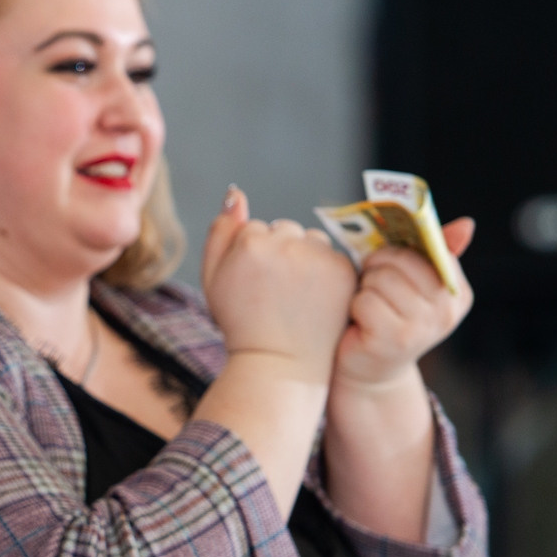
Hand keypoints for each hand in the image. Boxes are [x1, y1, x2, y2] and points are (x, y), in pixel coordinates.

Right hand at [199, 186, 356, 382]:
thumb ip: (220, 232)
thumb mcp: (214, 279)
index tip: (252, 287)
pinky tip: (314, 298)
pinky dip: (325, 272)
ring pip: (310, 239)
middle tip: (274, 293)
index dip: (250, 259)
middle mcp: (286, 243)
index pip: (252, 229)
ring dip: (304, 258)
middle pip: (283, 229)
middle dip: (279, 253)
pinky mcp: (343, 269)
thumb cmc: (242, 323)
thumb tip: (235, 193)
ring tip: (295, 296)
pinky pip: (331, 254)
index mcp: (250, 242)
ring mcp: (317, 255)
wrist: (279, 363)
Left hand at [331, 217, 474, 392]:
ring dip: (365, 287)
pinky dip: (355, 306)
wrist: (371, 369)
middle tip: (370, 279)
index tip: (389, 260)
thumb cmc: (388, 316)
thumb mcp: (412, 284)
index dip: (403, 250)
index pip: (433, 250)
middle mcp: (446, 313)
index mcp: (456, 294)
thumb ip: (434, 252)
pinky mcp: (393, 341)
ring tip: (368, 302)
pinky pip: (365, 301)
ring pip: (381, 279)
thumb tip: (467, 224)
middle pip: (403, 261)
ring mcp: (421, 329)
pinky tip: (361, 320)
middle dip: (378, 264)